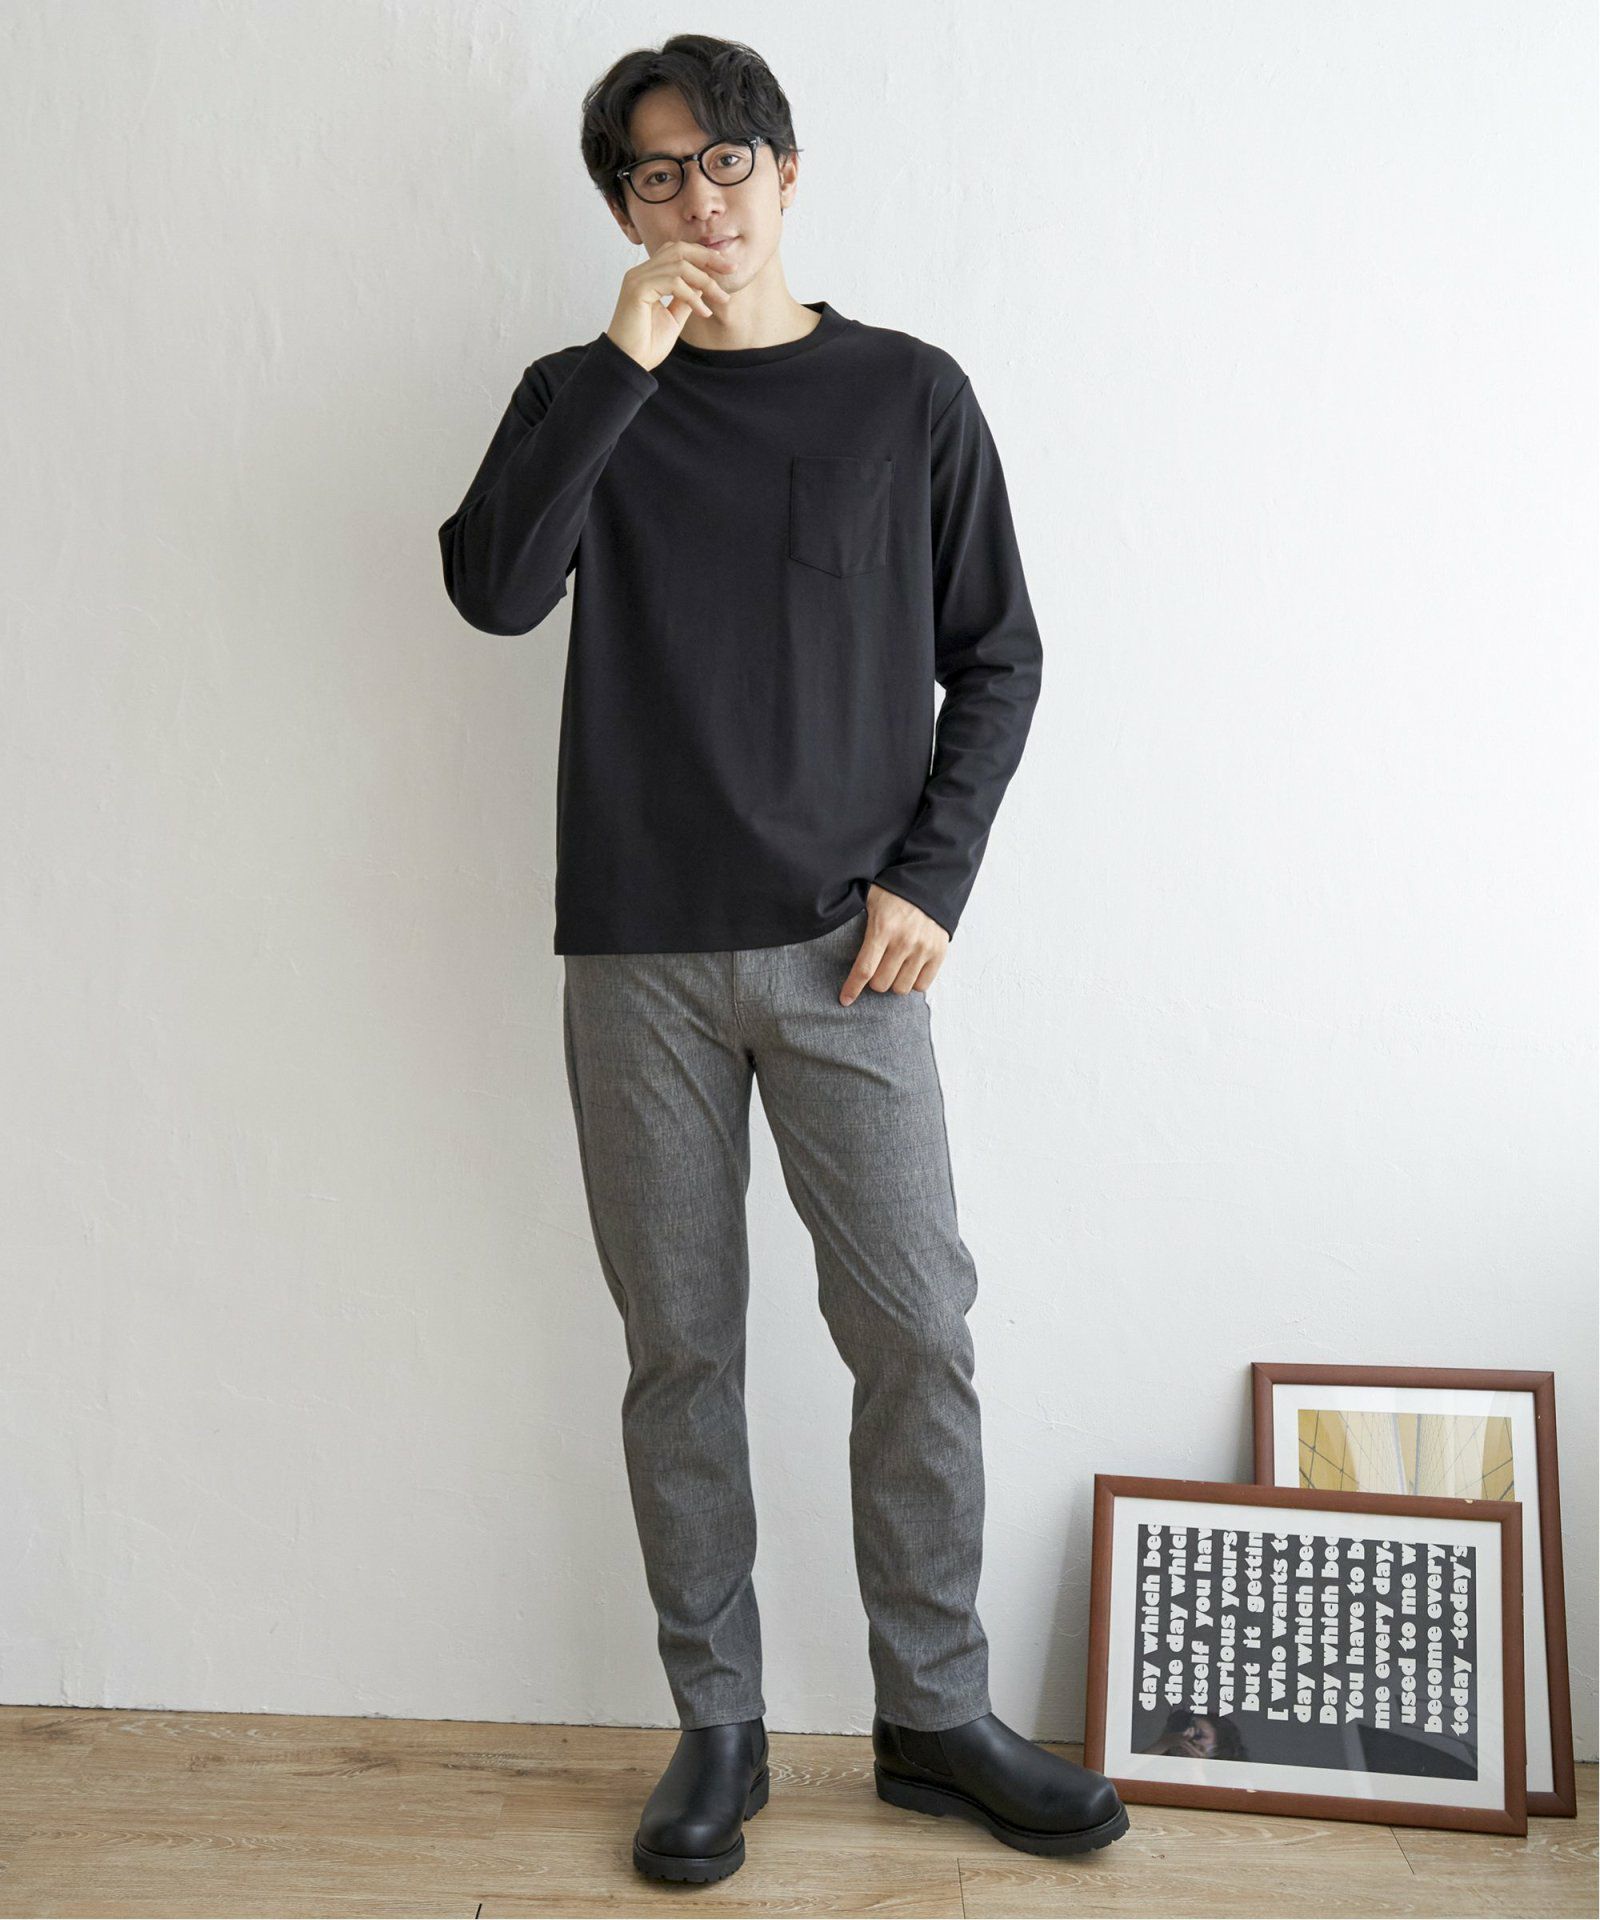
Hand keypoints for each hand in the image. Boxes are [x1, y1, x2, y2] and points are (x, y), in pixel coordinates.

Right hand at [605, 240, 737, 372]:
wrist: (629, 364)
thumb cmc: (646, 345)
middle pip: (679, 249)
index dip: (703, 256)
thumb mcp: (674, 318)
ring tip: (720, 298)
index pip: (677, 252)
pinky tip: (703, 312)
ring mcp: (637, 278)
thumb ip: (686, 299)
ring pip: (679, 265)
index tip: (726, 267)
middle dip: (708, 257)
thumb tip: (703, 286)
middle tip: (731, 269)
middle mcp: (641, 272)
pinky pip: (673, 282)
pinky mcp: (637, 289)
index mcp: (648, 276)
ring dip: (705, 281)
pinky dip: (692, 295)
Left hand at [839, 886, 949, 1005]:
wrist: (929, 883)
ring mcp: (923, 948)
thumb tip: (826, 926)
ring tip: (892, 970)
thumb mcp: (868, 899)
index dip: (852, 988)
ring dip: (893, 983)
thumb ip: (853, 919)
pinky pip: (922, 985)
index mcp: (882, 928)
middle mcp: (904, 941)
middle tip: (875, 970)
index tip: (845, 1000)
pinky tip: (908, 970)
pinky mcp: (938, 953)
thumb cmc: (893, 893)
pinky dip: (913, 983)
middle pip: (881, 983)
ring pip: (901, 988)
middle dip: (874, 981)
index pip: (864, 969)